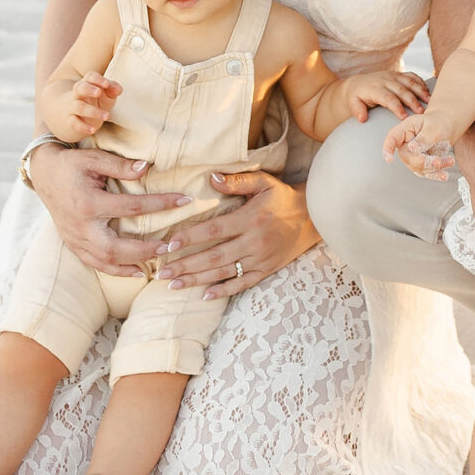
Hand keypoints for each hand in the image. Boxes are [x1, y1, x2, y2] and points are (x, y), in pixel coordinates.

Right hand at [26, 141, 181, 273]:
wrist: (44, 175)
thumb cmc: (71, 164)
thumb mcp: (94, 158)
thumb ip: (120, 166)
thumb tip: (146, 168)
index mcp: (89, 203)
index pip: (132, 207)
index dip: (160, 204)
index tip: (184, 200)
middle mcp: (81, 226)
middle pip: (115, 247)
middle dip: (144, 249)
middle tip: (169, 245)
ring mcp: (75, 239)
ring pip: (104, 261)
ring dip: (131, 265)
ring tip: (156, 262)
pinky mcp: (72, 244)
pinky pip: (94, 264)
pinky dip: (115, 270)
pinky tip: (134, 271)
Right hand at [47, 71, 118, 140]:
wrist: (69, 116)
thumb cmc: (94, 101)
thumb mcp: (105, 95)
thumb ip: (112, 89)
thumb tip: (118, 89)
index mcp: (87, 84)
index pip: (90, 76)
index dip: (98, 79)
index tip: (107, 84)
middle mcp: (78, 94)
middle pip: (80, 87)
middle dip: (89, 89)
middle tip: (99, 93)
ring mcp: (72, 107)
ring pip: (79, 107)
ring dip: (93, 112)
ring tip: (107, 116)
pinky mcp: (70, 121)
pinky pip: (74, 123)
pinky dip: (83, 127)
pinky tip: (93, 130)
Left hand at [155, 169, 318, 298]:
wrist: (312, 217)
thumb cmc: (283, 196)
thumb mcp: (263, 182)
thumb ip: (237, 181)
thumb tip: (211, 178)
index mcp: (249, 219)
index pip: (214, 230)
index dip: (190, 238)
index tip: (169, 244)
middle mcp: (253, 242)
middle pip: (213, 256)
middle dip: (185, 265)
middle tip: (161, 273)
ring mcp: (260, 259)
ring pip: (223, 272)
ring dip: (196, 279)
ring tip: (173, 285)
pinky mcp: (266, 270)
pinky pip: (242, 284)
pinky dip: (223, 291)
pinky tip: (205, 295)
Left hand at [346, 68, 430, 122]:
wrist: (357, 83)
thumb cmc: (356, 97)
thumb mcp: (352, 103)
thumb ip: (357, 110)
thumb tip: (362, 118)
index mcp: (375, 88)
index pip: (388, 98)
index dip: (397, 107)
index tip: (404, 118)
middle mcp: (385, 80)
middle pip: (402, 90)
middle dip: (412, 101)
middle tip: (421, 112)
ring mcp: (393, 75)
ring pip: (409, 81)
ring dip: (420, 90)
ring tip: (429, 100)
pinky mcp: (398, 74)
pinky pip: (411, 76)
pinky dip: (420, 82)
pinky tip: (428, 91)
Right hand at [382, 113, 456, 177]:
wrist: (445, 126)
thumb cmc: (437, 122)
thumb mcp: (432, 127)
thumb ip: (423, 138)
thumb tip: (412, 148)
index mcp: (404, 130)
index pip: (392, 139)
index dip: (388, 149)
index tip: (389, 159)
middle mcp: (405, 145)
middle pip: (408, 158)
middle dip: (425, 161)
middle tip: (441, 160)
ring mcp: (411, 157)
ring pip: (419, 167)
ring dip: (435, 167)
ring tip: (450, 160)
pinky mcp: (419, 165)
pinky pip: (425, 173)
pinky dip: (435, 175)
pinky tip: (444, 175)